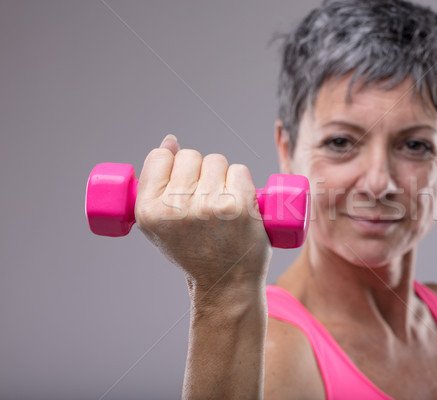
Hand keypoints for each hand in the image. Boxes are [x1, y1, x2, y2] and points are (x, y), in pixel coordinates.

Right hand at [135, 134, 271, 296]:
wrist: (226, 283)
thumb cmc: (194, 250)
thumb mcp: (161, 224)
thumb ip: (158, 184)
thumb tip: (170, 141)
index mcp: (148, 211)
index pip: (160, 157)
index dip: (174, 164)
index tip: (183, 182)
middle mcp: (176, 208)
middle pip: (191, 156)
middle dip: (200, 171)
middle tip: (205, 199)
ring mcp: (208, 206)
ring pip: (217, 161)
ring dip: (222, 176)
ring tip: (222, 204)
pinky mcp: (238, 206)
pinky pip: (239, 170)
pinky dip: (242, 182)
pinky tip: (239, 202)